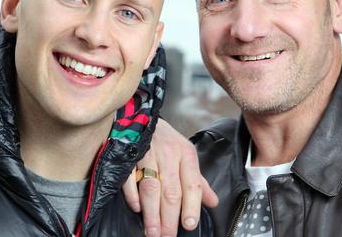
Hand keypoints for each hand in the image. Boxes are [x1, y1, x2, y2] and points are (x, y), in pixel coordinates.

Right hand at [122, 119, 218, 236]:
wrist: (142, 117)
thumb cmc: (167, 141)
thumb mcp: (186, 156)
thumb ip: (198, 181)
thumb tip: (213, 202)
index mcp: (186, 154)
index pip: (192, 184)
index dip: (191, 206)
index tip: (189, 225)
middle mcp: (168, 154)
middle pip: (170, 191)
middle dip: (169, 217)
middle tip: (167, 236)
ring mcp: (147, 154)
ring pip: (151, 187)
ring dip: (152, 213)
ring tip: (153, 232)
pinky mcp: (128, 155)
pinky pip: (129, 178)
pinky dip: (132, 195)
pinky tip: (137, 209)